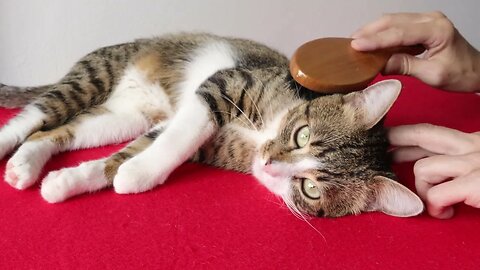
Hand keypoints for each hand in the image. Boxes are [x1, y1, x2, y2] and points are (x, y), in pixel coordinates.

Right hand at [351, 12, 479, 91]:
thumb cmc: (460, 74)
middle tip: (349, 43)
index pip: (399, 33)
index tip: (356, 45)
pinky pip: (398, 25)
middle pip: (393, 20)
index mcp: (437, 30)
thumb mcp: (432, 75)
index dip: (376, 40)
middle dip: (369, 31)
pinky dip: (383, 33)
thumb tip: (379, 64)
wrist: (477, 71)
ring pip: (393, 20)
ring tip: (356, 42)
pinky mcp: (423, 25)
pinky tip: (371, 41)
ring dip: (374, 30)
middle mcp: (432, 19)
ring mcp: (427, 20)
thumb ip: (405, 66)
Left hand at [388, 124, 479, 218]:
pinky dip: (436, 208)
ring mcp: (475, 162)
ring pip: (423, 169)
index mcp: (475, 141)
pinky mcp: (477, 183)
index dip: (404, 136)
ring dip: (424, 191)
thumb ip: (458, 164)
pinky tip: (446, 213)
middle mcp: (474, 145)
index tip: (385, 139)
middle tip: (376, 148)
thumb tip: (428, 169)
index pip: (431, 133)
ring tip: (440, 206)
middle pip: (422, 134)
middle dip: (394, 138)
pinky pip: (436, 195)